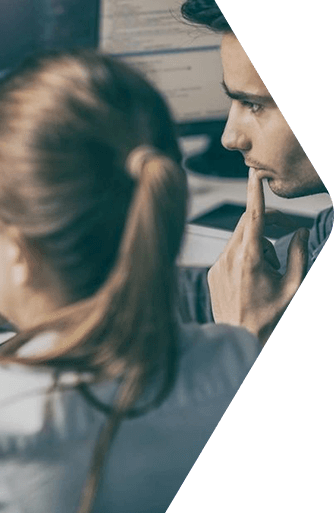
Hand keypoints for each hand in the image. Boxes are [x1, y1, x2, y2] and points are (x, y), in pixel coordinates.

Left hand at [208, 168, 308, 340]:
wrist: (240, 339)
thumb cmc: (271, 316)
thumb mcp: (294, 286)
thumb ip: (299, 255)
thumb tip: (300, 232)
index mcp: (250, 258)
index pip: (253, 217)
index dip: (254, 193)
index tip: (254, 174)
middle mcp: (229, 257)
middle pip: (248, 224)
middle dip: (269, 222)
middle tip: (289, 231)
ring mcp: (218, 265)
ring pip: (240, 239)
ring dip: (259, 244)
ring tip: (271, 271)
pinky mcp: (212, 272)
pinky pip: (230, 253)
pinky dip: (245, 256)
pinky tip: (254, 279)